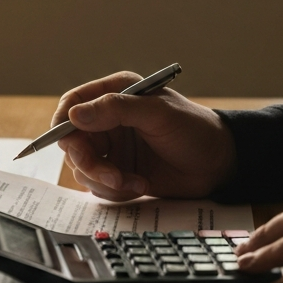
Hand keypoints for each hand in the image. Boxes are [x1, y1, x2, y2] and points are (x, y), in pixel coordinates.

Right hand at [51, 71, 236, 201]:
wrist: (218, 164)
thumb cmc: (194, 130)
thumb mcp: (158, 113)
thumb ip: (116, 109)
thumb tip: (75, 115)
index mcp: (116, 93)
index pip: (73, 104)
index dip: (63, 123)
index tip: (68, 142)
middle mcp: (108, 119)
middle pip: (72, 141)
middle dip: (88, 162)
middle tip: (111, 174)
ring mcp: (112, 147)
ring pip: (82, 166)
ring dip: (104, 179)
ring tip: (133, 181)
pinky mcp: (118, 171)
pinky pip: (98, 185)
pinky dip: (115, 189)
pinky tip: (140, 184)